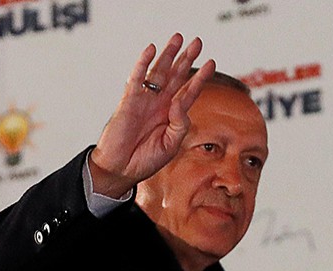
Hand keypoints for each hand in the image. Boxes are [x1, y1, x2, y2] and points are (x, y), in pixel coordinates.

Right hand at [89, 33, 214, 197]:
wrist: (120, 170)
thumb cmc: (145, 160)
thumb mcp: (171, 145)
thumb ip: (180, 124)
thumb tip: (180, 102)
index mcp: (171, 116)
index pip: (188, 92)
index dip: (200, 78)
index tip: (212, 62)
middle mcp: (159, 104)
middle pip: (175, 76)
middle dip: (186, 58)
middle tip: (198, 42)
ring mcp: (144, 101)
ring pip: (158, 72)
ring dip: (168, 55)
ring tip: (178, 38)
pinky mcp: (129, 101)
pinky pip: (137, 79)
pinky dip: (143, 64)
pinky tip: (151, 50)